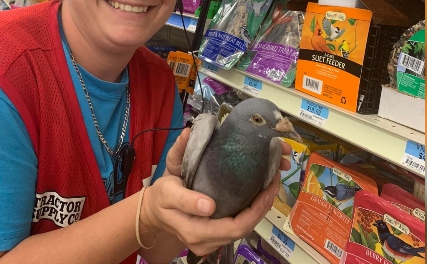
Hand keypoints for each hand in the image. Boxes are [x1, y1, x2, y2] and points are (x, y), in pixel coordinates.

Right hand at [147, 137, 292, 255]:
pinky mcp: (214, 237)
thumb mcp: (168, 191)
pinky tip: (257, 196)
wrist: (152, 211)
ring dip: (259, 209)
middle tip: (273, 183)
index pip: (235, 227)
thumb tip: (209, 205)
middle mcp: (206, 242)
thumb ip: (186, 199)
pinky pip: (237, 226)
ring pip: (243, 229)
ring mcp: (211, 242)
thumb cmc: (160, 198)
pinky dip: (250, 212)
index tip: (267, 188)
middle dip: (262, 207)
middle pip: (244, 229)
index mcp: (196, 232)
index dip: (256, 210)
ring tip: (269, 187)